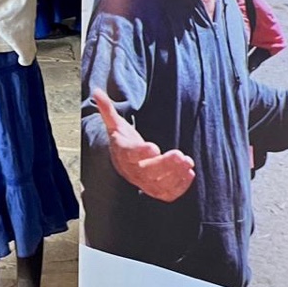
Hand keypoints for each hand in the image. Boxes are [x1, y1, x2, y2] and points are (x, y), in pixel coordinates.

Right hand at [92, 88, 194, 202]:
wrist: (124, 162)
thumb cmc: (123, 140)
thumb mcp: (115, 124)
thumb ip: (107, 109)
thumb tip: (97, 92)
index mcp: (123, 154)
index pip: (130, 155)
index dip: (141, 152)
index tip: (154, 147)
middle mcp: (132, 171)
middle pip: (147, 172)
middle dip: (165, 165)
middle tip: (180, 155)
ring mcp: (144, 183)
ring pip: (158, 185)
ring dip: (175, 176)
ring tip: (188, 162)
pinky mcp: (155, 190)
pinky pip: (167, 194)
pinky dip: (180, 187)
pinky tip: (190, 174)